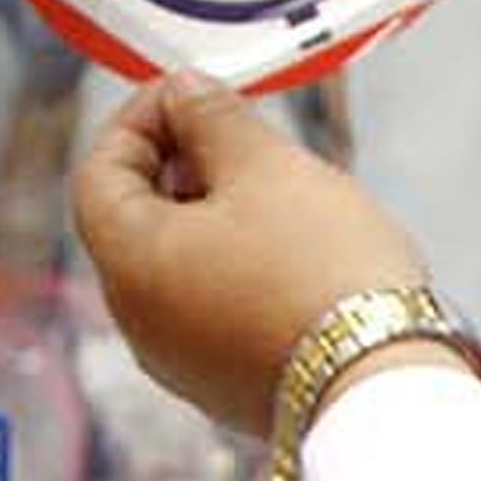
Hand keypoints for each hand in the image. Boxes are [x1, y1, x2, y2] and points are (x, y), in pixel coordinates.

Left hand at [73, 73, 430, 435]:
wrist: (381, 385)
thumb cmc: (321, 273)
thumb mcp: (265, 166)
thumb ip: (212, 117)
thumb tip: (184, 94)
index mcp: (128, 263)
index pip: (98, 171)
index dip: (139, 118)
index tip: (190, 93)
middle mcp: (138, 322)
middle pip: (135, 221)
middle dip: (182, 165)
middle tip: (240, 136)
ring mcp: (180, 362)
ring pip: (177, 266)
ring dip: (214, 217)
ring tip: (279, 193)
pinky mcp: (225, 386)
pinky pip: (212, 309)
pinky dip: (236, 268)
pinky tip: (293, 253)